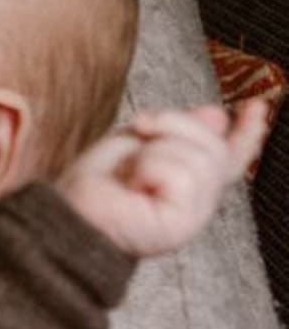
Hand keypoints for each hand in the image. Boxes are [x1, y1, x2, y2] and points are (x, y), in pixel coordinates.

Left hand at [58, 99, 270, 258]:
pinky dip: (149, 168)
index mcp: (189, 180)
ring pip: (199, 157)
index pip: (230, 155)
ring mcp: (194, 213)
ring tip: (132, 172)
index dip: (248, 132)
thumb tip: (216, 115)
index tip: (258, 105)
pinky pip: (182, 173)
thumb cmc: (96, 181)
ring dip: (153, 150)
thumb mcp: (138, 141)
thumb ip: (178, 131)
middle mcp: (199, 198)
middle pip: (214, 145)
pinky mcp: (184, 223)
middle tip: (139, 125)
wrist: (70, 211)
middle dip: (174, 121)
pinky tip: (135, 187)